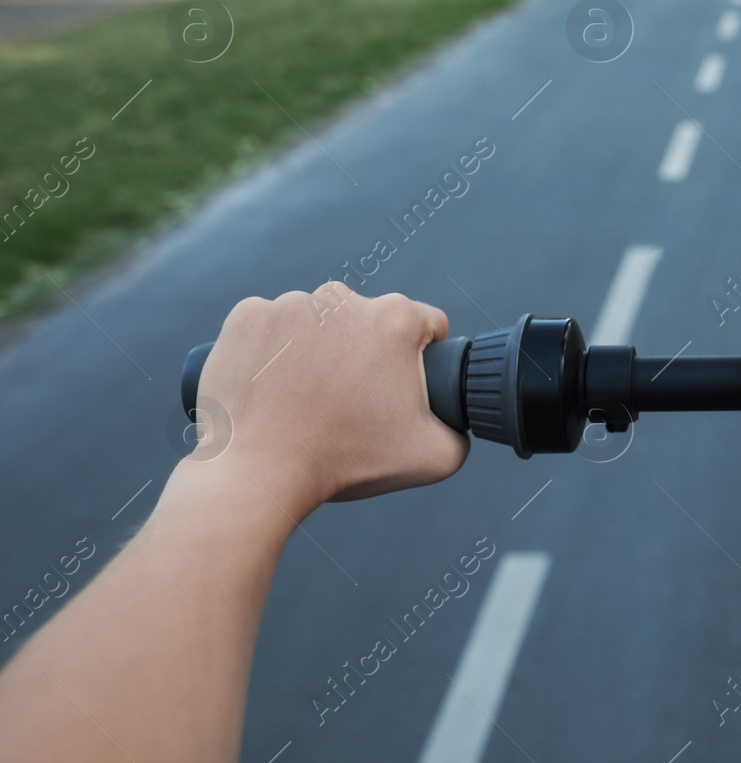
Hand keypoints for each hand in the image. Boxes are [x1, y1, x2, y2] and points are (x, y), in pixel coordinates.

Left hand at [188, 284, 467, 516]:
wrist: (258, 472)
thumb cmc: (346, 461)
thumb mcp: (436, 457)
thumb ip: (461, 433)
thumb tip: (456, 420)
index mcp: (395, 318)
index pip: (427, 325)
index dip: (424, 357)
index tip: (401, 388)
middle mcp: (343, 299)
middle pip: (369, 321)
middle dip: (366, 352)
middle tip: (350, 401)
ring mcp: (289, 304)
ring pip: (318, 322)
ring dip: (318, 349)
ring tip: (306, 399)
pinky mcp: (247, 317)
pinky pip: (271, 327)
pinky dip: (273, 350)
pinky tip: (273, 386)